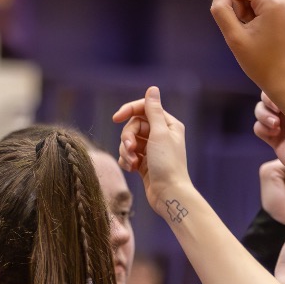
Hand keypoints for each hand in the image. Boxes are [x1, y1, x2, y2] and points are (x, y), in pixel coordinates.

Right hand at [111, 86, 193, 201]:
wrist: (169, 194)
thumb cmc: (167, 164)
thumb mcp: (159, 133)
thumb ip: (153, 111)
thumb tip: (152, 89)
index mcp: (168, 125)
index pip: (144, 109)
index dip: (128, 111)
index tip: (116, 118)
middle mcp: (161, 135)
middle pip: (133, 126)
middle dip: (127, 137)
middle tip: (130, 149)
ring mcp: (152, 150)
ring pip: (129, 142)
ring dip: (126, 151)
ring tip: (132, 163)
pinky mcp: (144, 163)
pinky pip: (128, 155)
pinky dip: (126, 160)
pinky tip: (131, 169)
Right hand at [209, 0, 284, 93]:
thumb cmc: (260, 63)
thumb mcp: (234, 37)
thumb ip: (221, 8)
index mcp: (274, 2)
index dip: (234, 0)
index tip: (240, 22)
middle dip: (244, 4)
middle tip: (248, 30)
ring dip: (253, 9)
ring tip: (257, 32)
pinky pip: (271, 1)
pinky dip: (263, 12)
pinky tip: (265, 32)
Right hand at [254, 94, 284, 191]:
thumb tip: (272, 87)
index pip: (279, 87)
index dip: (273, 90)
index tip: (278, 98)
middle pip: (266, 98)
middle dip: (267, 103)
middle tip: (276, 110)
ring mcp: (282, 125)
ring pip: (260, 112)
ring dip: (263, 116)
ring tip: (275, 126)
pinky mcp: (275, 140)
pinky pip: (259, 128)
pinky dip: (262, 129)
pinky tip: (273, 134)